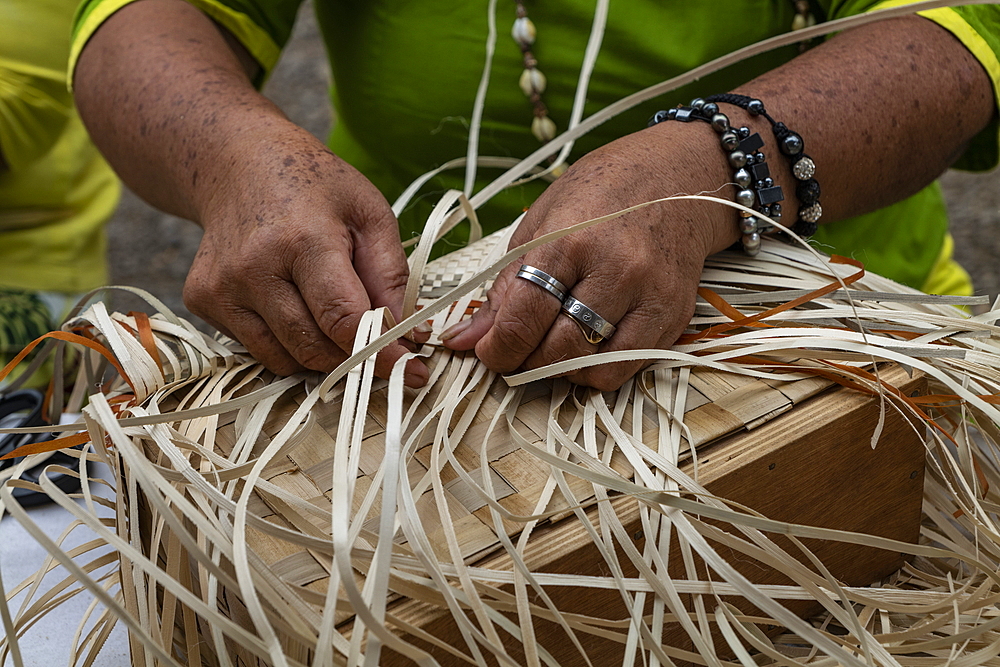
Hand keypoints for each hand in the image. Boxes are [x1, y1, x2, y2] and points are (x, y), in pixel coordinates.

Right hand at [183, 123, 428, 385]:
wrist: (238, 164)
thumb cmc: (316, 189)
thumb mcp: (371, 213)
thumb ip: (392, 276)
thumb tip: (406, 338)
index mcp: (304, 240)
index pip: (343, 320)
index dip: (381, 352)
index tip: (412, 370)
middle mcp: (254, 268)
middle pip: (315, 348)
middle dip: (352, 355)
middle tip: (373, 340)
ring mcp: (221, 288)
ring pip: (284, 359)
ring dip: (318, 352)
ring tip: (327, 312)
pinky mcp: (202, 300)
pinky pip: (257, 348)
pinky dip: (284, 341)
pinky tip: (289, 301)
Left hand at [441, 124, 738, 389]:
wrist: (677, 178)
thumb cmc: (600, 193)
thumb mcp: (540, 223)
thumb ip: (505, 284)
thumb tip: (469, 337)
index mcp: (570, 240)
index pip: (524, 316)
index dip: (497, 348)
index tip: (487, 351)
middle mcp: (615, 269)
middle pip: (557, 347)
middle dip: (524, 361)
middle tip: (515, 351)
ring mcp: (649, 294)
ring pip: (591, 365)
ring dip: (559, 369)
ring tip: (550, 346)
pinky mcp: (673, 313)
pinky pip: (625, 367)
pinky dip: (595, 369)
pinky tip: (585, 347)